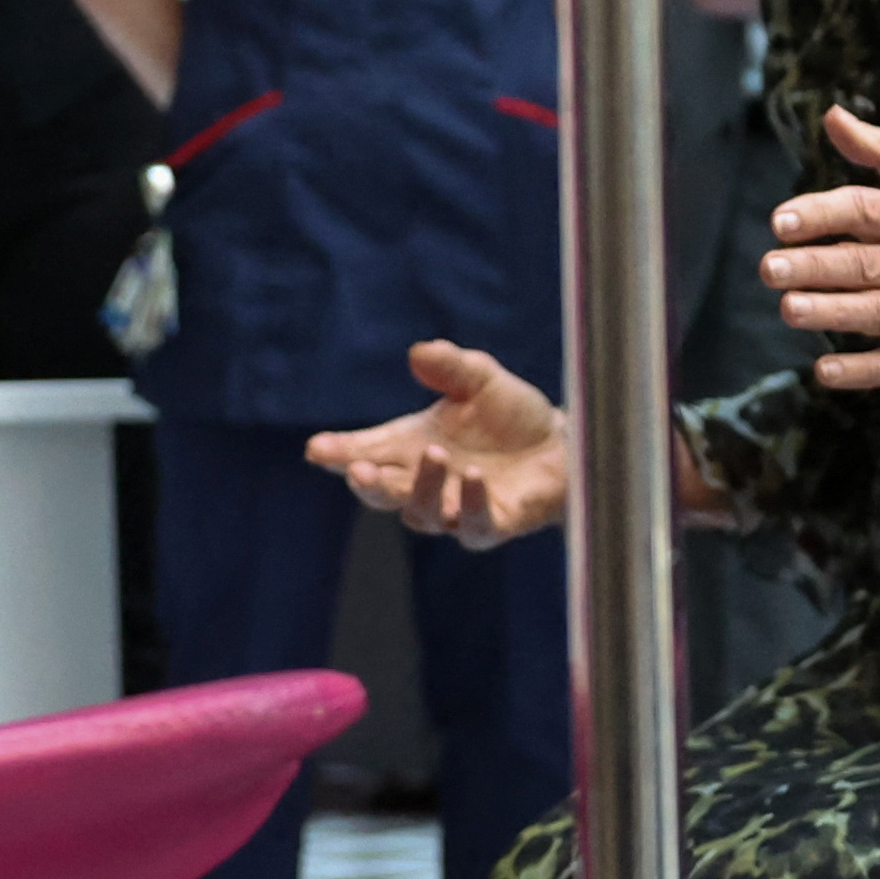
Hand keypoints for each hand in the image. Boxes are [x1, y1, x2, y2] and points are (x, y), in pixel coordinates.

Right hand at [307, 339, 572, 545]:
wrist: (562, 443)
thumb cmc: (511, 413)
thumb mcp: (480, 378)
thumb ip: (450, 366)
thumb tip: (418, 352)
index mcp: (409, 446)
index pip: (365, 452)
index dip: (339, 452)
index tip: (317, 449)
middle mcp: (425, 482)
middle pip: (383, 493)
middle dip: (368, 483)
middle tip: (356, 469)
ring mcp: (454, 509)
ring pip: (422, 513)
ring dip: (422, 485)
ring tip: (435, 453)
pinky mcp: (491, 526)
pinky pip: (472, 525)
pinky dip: (469, 503)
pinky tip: (473, 478)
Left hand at [764, 106, 879, 389]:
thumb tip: (833, 116)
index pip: (869, 210)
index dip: (823, 213)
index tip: (780, 221)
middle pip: (866, 263)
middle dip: (814, 266)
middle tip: (770, 267)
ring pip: (878, 312)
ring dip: (831, 312)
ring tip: (789, 310)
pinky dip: (862, 370)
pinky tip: (825, 370)